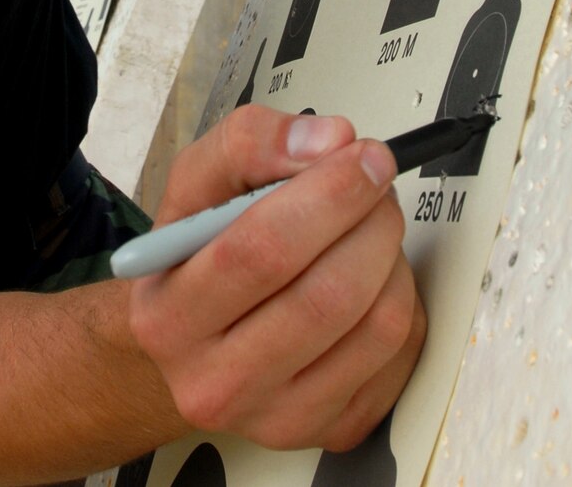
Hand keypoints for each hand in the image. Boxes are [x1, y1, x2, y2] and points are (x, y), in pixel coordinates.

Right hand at [127, 106, 426, 451]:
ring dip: (392, 259)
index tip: (363, 156)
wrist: (188, 344)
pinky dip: (403, 302)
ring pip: (378, 327)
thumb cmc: (196, 259)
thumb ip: (249, 143)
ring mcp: (278, 418)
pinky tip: (370, 280)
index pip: (260, 251)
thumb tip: (329, 140)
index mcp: (169, 318)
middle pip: (328, 295)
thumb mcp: (194, 186)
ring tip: (369, 230)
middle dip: (371, 221)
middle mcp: (216, 383)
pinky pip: (401, 357)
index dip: (328, 195)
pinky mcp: (332, 430)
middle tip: (376, 185)